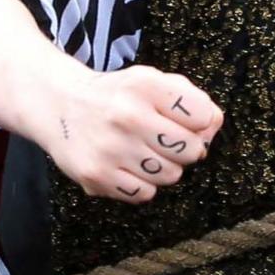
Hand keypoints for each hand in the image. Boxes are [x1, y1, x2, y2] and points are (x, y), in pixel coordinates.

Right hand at [40, 62, 222, 203]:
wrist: (60, 105)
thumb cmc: (116, 96)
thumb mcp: (151, 81)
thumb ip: (190, 98)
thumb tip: (214, 125)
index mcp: (145, 85)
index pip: (203, 116)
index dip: (200, 123)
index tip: (186, 123)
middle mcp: (127, 115)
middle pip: (191, 151)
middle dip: (185, 149)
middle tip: (166, 142)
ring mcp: (110, 148)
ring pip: (170, 176)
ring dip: (164, 168)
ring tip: (144, 153)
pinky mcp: (96, 175)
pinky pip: (144, 193)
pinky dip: (142, 184)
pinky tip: (129, 167)